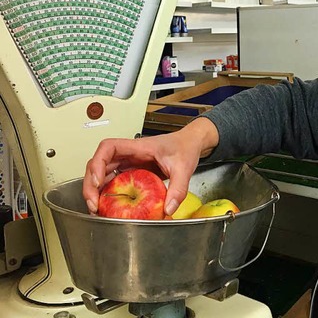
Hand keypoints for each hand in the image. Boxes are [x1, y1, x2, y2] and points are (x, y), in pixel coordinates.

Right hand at [83, 117, 218, 215]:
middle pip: (99, 163)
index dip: (98, 163)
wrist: (191, 144)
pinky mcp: (133, 171)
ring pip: (103, 173)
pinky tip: (108, 205)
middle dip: (91, 183)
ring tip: (97, 208)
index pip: (108, 147)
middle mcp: (129, 153)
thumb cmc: (185, 148)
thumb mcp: (184, 168)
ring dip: (96, 190)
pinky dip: (107, 192)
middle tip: (93, 204)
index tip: (98, 181)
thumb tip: (168, 208)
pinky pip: (114, 181)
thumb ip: (178, 188)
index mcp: (138, 147)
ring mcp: (129, 162)